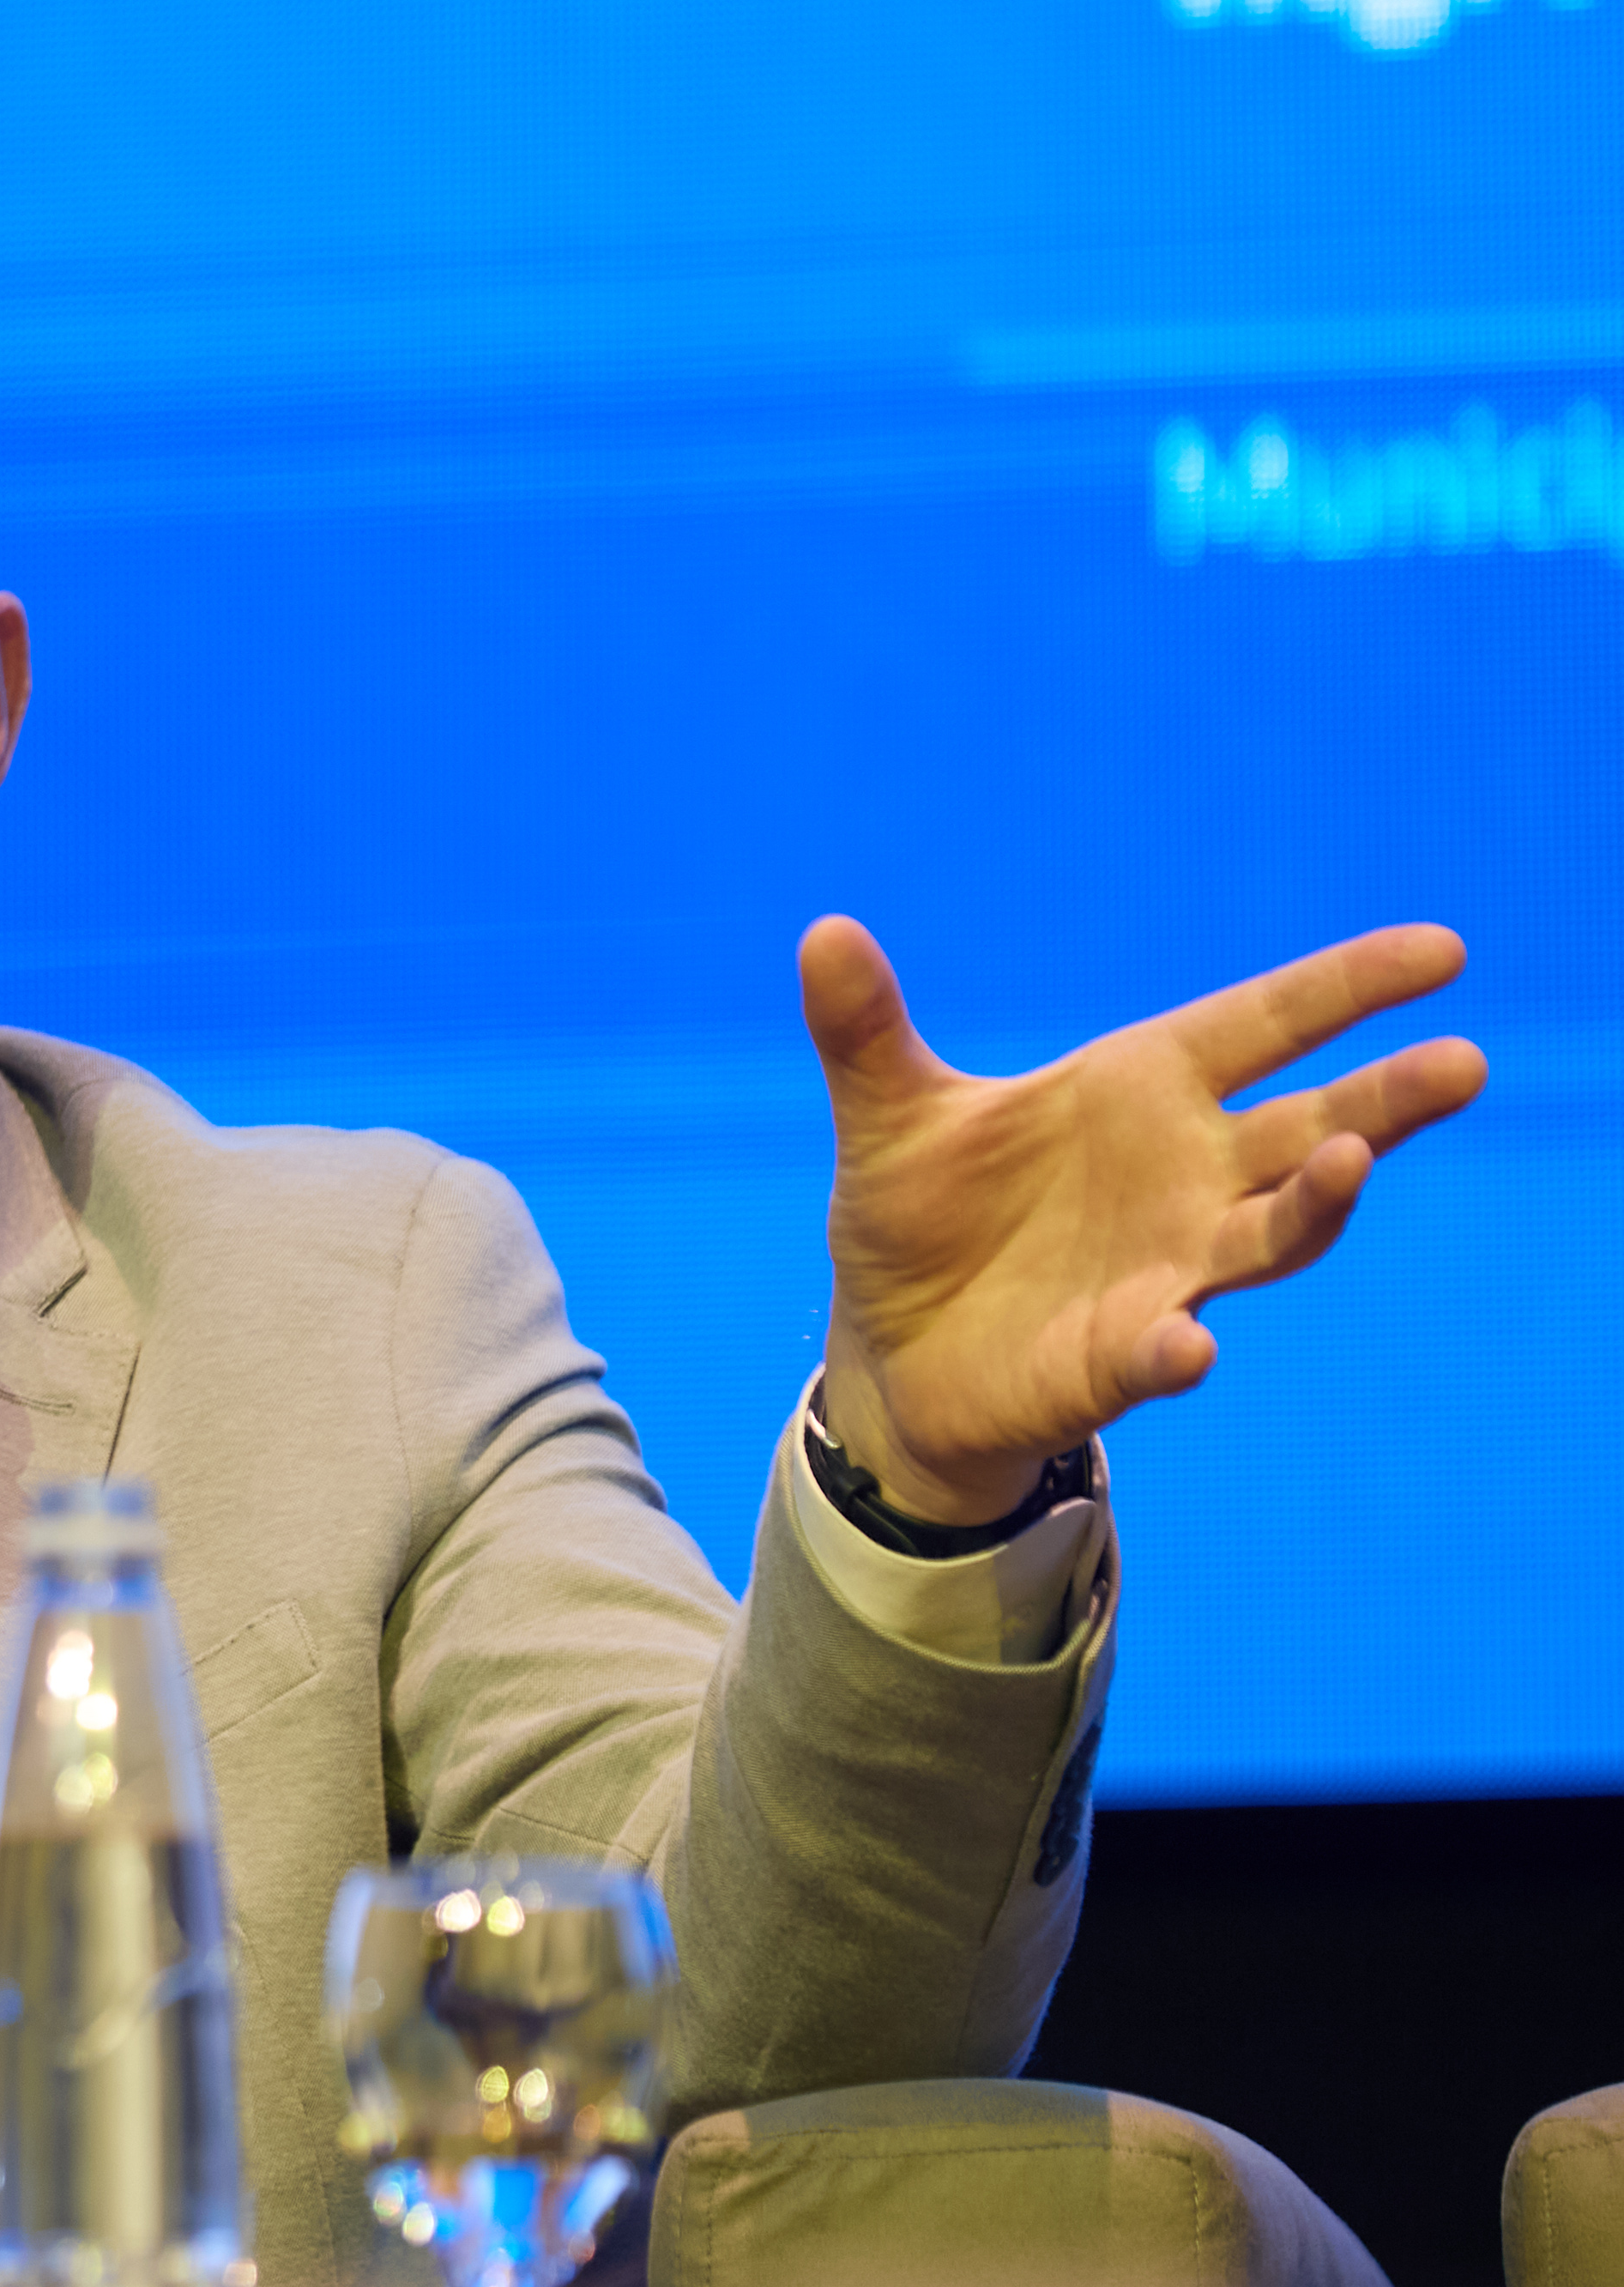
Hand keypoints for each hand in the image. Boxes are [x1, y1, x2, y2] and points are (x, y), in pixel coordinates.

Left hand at [802, 915, 1486, 1523]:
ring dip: (1316, 1204)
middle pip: (1312, 1128)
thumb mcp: (889, 1114)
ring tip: (1353, 1162)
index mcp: (1140, 1091)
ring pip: (1272, 1234)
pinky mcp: (1118, 1356)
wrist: (889, 1348)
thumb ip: (865, 1030)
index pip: (1266, 1025)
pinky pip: (1162, 1350)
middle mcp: (1182, 1175)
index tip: (1442, 950)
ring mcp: (1165, 1267)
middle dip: (1387, 1100)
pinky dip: (1178, 1346)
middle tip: (1463, 1061)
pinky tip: (1189, 1343)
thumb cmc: (921, 1215)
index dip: (1349, 987)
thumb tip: (822, 931)